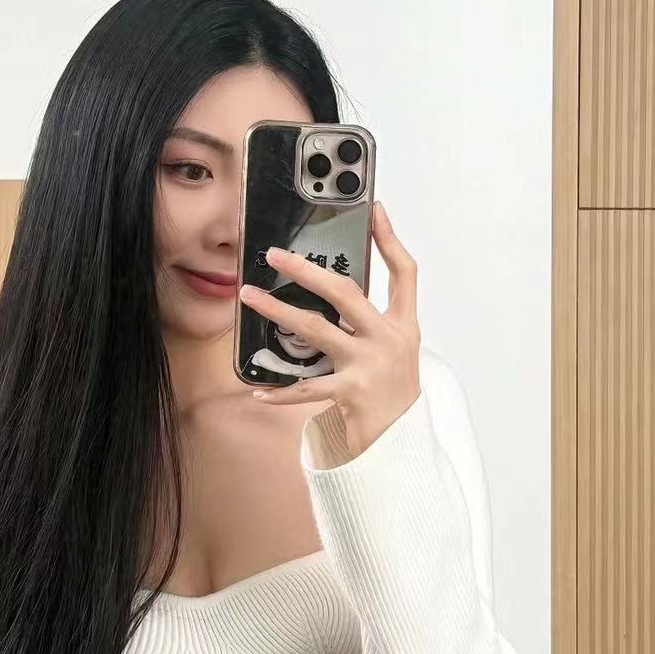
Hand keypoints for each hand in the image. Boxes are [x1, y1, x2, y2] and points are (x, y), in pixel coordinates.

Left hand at [239, 200, 421, 458]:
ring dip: (277, 312)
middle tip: (276, 255)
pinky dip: (281, 391)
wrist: (402, 443)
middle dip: (307, 270)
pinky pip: (306, 388)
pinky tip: (259, 389)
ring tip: (250, 298)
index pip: (404, 273)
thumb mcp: (394, 350)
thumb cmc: (391, 392)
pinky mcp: (351, 393)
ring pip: (315, 330)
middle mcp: (388, 340)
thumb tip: (331, 288)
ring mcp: (369, 365)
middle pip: (346, 293)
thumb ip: (371, 320)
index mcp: (403, 325)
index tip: (375, 210)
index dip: (390, 240)